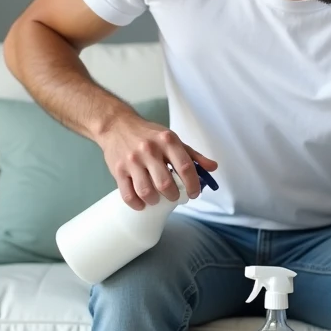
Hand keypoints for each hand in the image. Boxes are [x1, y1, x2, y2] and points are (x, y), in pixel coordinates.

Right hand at [97, 111, 217, 209]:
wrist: (117, 125)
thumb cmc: (148, 134)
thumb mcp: (172, 138)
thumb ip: (193, 154)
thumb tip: (213, 167)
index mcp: (167, 141)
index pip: (185, 167)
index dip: (193, 185)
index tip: (194, 194)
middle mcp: (149, 150)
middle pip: (165, 184)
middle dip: (173, 196)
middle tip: (174, 197)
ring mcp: (132, 161)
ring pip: (146, 192)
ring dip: (155, 201)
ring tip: (157, 200)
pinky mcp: (118, 170)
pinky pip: (127, 195)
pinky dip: (137, 204)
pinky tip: (142, 203)